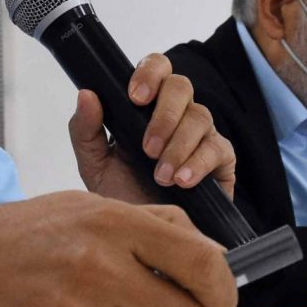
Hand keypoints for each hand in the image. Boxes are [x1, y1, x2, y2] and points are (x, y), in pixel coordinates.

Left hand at [68, 52, 234, 205]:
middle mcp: (177, 114)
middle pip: (181, 86)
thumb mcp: (95, 165)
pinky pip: (218, 148)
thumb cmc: (124, 196)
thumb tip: (86, 93)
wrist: (147, 238)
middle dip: (164, 115)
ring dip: (178, 146)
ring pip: (201, 116)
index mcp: (147, 107)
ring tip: (161, 176)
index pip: (156, 68)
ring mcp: (202, 135)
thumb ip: (86, 130)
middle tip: (147, 148)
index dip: (150, 73)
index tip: (134, 97)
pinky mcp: (221, 160)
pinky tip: (182, 181)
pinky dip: (198, 163)